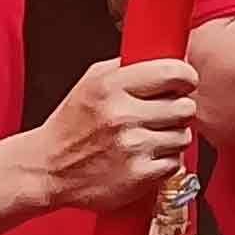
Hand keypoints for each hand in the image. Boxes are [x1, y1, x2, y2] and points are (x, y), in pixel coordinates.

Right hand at [34, 57, 199, 210]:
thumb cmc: (72, 125)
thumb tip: (167, 58)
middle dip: (179, 110)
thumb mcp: (91, 82)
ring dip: (173, 137)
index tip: (185, 82)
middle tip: (164, 114)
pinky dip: (164, 162)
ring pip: (183, 136)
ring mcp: (131, 147)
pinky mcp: (138, 176)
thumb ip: (127, 66)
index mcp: (110, 86)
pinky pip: (174, 163)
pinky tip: (145, 157)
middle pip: (185, 107)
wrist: (48, 168)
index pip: (172, 72)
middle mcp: (122, 115)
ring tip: (150, 137)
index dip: (186, 77)